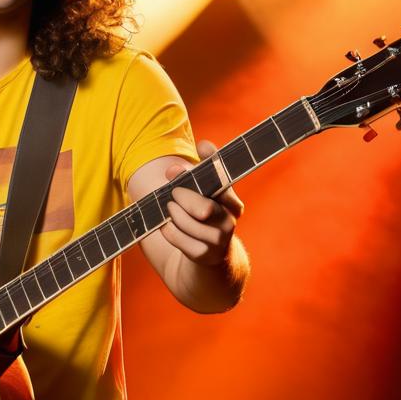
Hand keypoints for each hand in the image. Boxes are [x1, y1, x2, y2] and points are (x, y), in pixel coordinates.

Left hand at [160, 140, 243, 265]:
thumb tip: (204, 144)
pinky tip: (167, 224)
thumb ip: (204, 167)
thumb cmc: (204, 215)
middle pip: (204, 208)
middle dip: (184, 197)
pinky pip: (177, 238)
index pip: (222, 182)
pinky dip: (168, 229)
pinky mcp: (202, 255)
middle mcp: (229, 222)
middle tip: (174, 192)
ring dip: (173, 213)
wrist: (209, 256)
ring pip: (189, 223)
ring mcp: (217, 241)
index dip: (206, 168)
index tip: (186, 160)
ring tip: (170, 208)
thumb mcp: (207, 191)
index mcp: (233, 204)